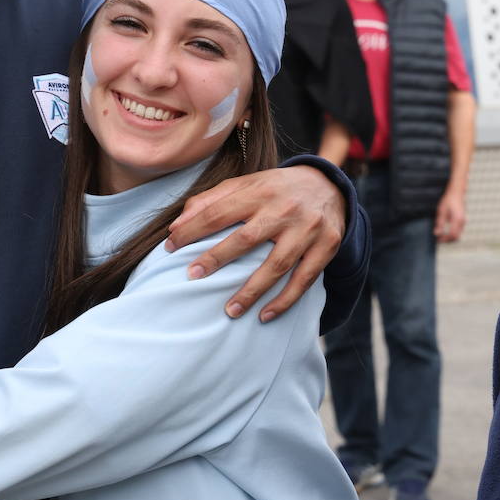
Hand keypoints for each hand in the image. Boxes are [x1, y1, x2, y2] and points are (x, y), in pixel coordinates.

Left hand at [165, 166, 345, 321]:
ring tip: (230, 311)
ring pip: (277, 264)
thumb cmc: (276, 189)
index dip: (192, 229)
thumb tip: (177, 223)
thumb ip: (211, 199)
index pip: (219, 211)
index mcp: (259, 191)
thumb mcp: (247, 184)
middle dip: (217, 258)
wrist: (330, 186)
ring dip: (252, 290)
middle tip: (192, 276)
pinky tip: (266, 315)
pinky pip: (304, 279)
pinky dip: (285, 300)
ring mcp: (307, 230)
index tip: (169, 247)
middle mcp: (284, 209)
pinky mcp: (326, 247)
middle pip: (246, 238)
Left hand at [434, 186, 465, 242]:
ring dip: (450, 237)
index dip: (445, 239)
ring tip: (441, 236)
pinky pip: (459, 231)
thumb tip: (437, 233)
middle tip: (439, 240)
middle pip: (456, 237)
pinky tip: (446, 232)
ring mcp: (463, 221)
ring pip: (458, 234)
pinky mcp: (463, 221)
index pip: (452, 234)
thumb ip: (440, 223)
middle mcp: (462, 222)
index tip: (438, 240)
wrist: (456, 193)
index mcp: (457, 219)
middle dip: (448, 240)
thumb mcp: (441, 211)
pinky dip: (452, 234)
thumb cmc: (448, 201)